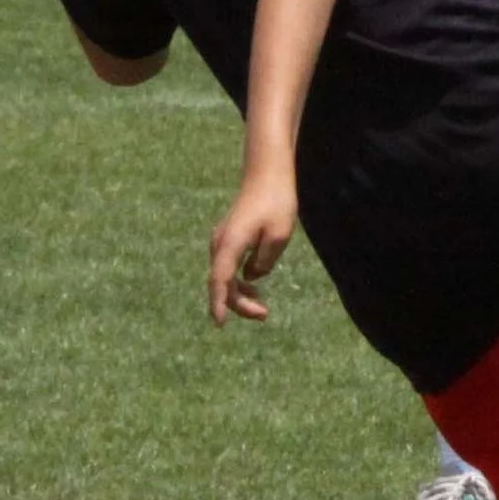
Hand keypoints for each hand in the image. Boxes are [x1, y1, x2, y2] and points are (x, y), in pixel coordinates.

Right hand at [208, 168, 298, 326]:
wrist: (267, 176)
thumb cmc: (276, 203)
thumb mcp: (279, 237)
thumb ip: (264, 261)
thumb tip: (252, 276)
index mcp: (231, 243)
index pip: (220, 279)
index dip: (220, 303)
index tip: (220, 323)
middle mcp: (220, 244)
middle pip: (222, 283)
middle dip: (239, 304)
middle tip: (265, 315)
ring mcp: (222, 242)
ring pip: (223, 277)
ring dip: (239, 295)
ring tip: (262, 309)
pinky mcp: (229, 241)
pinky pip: (228, 268)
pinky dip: (238, 282)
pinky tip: (255, 288)